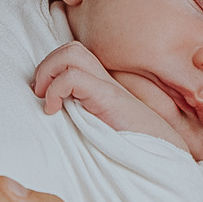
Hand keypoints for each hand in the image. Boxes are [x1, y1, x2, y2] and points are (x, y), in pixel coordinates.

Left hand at [32, 42, 182, 145]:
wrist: (162, 154)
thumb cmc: (130, 145)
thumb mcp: (98, 127)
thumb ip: (81, 115)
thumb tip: (52, 118)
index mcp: (102, 84)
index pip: (73, 55)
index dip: (51, 68)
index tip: (43, 97)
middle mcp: (105, 79)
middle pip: (71, 47)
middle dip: (46, 66)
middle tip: (41, 95)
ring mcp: (108, 85)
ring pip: (71, 52)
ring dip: (48, 71)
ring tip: (46, 99)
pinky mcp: (108, 96)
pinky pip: (73, 76)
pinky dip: (55, 90)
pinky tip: (54, 110)